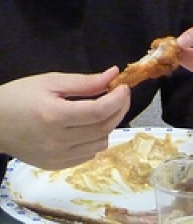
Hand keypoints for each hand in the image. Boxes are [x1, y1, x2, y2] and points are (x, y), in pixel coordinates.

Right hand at [0, 68, 129, 169]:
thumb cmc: (20, 96)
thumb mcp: (51, 81)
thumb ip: (85, 82)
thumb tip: (114, 75)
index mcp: (55, 117)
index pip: (99, 111)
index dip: (118, 99)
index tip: (124, 86)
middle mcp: (57, 141)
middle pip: (103, 128)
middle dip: (119, 109)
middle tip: (121, 95)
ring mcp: (56, 157)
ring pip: (100, 144)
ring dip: (109, 125)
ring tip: (104, 109)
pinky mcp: (54, 166)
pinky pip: (88, 155)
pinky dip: (96, 140)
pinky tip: (90, 126)